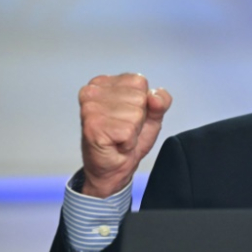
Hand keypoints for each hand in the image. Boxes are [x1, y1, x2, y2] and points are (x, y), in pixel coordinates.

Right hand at [78, 73, 172, 197]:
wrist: (114, 169)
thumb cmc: (127, 139)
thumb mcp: (152, 116)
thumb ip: (160, 101)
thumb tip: (154, 96)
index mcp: (104, 82)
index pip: (139, 81)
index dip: (143, 104)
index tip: (128, 116)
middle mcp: (93, 91)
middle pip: (139, 98)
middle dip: (138, 118)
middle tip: (123, 129)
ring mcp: (91, 108)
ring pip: (135, 114)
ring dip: (132, 131)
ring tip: (119, 136)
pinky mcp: (93, 126)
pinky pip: (128, 130)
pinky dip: (128, 142)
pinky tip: (116, 144)